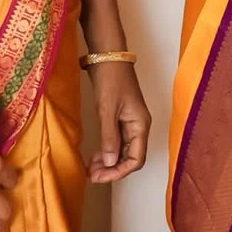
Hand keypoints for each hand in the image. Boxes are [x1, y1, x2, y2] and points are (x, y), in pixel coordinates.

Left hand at [87, 62, 150, 184]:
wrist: (108, 55)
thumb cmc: (110, 79)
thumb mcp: (107, 109)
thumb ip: (109, 137)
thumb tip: (110, 163)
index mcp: (140, 125)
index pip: (136, 159)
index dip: (119, 172)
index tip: (100, 176)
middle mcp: (138, 126)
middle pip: (130, 157)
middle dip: (112, 169)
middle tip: (92, 175)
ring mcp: (130, 122)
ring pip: (122, 150)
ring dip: (108, 161)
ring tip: (91, 168)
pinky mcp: (121, 117)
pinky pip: (116, 141)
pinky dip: (107, 150)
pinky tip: (95, 156)